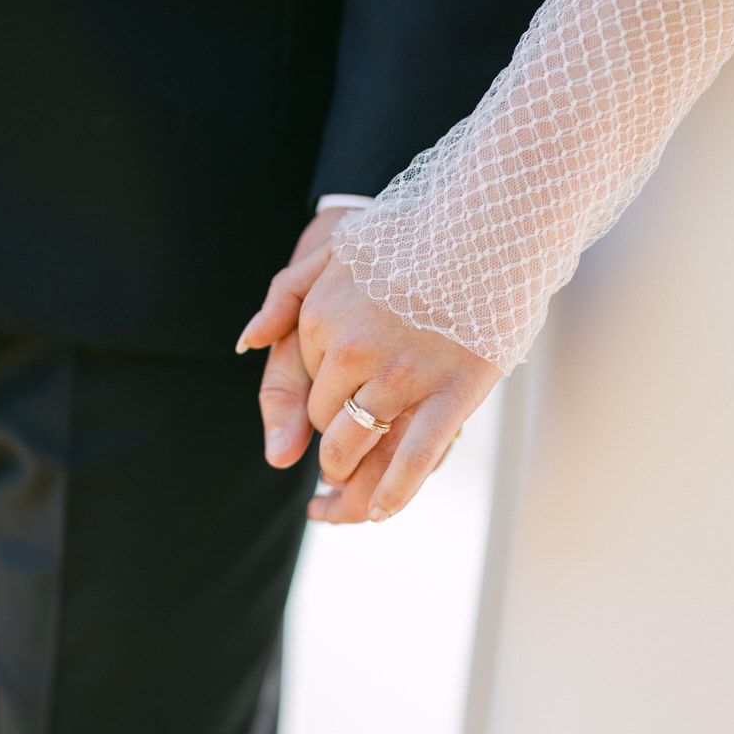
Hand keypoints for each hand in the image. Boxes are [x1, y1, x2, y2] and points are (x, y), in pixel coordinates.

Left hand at [241, 243, 502, 523]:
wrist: (486, 220)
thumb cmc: (410, 238)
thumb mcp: (335, 252)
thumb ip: (285, 296)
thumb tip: (247, 343)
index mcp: (319, 321)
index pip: (303, 387)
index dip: (321, 405)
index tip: (337, 411)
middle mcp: (350, 351)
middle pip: (324, 423)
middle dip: (331, 445)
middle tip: (337, 468)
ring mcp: (401, 374)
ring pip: (355, 446)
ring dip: (350, 473)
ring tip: (349, 487)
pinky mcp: (451, 391)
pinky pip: (413, 458)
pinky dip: (393, 493)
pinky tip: (378, 513)